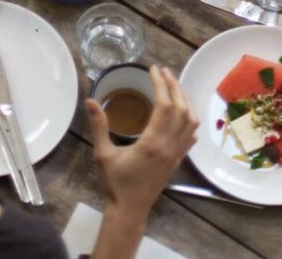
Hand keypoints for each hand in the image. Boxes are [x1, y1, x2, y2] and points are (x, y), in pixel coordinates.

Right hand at [87, 67, 197, 226]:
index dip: (161, 84)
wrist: (129, 211)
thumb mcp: (103, 154)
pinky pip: (191, 136)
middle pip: (182, 109)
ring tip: (174, 86)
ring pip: (190, 122)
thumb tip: (90, 100)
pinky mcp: (177, 161)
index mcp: (152, 143)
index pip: (165, 105)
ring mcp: (176, 155)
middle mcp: (169, 146)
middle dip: (175, 86)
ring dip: (185, 101)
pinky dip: (190, 120)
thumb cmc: (115, 184)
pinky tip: (183, 114)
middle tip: (164, 72)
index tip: (153, 69)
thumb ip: (99, 126)